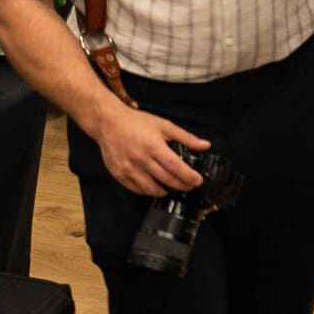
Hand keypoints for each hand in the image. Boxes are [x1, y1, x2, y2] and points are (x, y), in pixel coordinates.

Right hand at [91, 103, 209, 196]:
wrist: (109, 123)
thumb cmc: (136, 122)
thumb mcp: (165, 125)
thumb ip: (186, 137)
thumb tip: (205, 145)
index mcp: (154, 146)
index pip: (175, 167)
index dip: (188, 176)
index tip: (198, 181)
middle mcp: (140, 159)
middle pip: (165, 179)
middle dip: (181, 185)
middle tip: (190, 186)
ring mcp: (128, 169)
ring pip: (150, 188)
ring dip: (165, 191)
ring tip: (174, 188)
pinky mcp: (119, 174)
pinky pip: (136, 189)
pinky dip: (148, 191)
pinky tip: (156, 187)